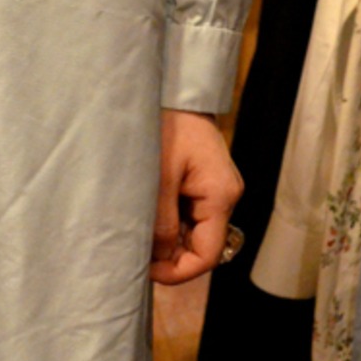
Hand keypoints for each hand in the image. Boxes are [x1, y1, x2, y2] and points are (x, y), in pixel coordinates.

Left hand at [150, 109, 243, 284]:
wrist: (169, 90)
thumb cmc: (164, 127)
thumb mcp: (157, 177)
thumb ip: (160, 222)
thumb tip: (160, 259)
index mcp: (221, 195)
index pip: (208, 255)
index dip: (178, 271)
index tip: (146, 271)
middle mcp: (225, 196)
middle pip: (202, 246)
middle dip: (170, 256)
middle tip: (135, 253)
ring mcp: (216, 189)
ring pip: (194, 232)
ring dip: (167, 238)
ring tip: (136, 233)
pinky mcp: (204, 181)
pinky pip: (189, 214)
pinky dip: (169, 222)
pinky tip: (147, 216)